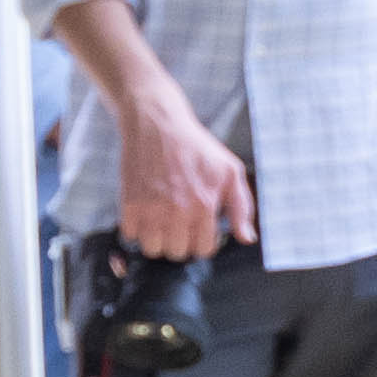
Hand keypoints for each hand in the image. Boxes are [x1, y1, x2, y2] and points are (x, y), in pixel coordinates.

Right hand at [112, 91, 254, 260]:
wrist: (158, 124)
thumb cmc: (196, 148)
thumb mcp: (230, 171)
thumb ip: (242, 208)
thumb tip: (247, 238)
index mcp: (205, 205)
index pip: (204, 250)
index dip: (202, 240)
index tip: (197, 227)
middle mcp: (178, 211)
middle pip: (177, 253)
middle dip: (179, 239)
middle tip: (178, 220)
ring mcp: (152, 209)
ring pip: (153, 249)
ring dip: (156, 237)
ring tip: (161, 217)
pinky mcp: (129, 203)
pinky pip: (130, 235)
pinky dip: (136, 227)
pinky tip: (145, 210)